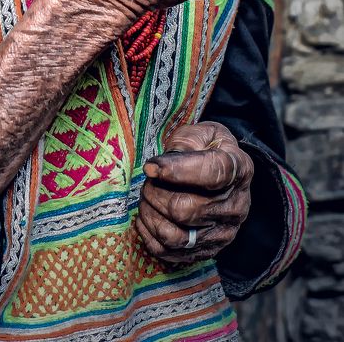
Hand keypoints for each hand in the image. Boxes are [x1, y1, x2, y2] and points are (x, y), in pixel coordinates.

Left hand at [136, 121, 253, 263]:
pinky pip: (168, 252)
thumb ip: (185, 143)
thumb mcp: (202, 133)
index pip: (213, 174)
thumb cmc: (206, 149)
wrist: (221, 174)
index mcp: (239, 169)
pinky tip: (147, 217)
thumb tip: (157, 169)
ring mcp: (224, 233)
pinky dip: (149, 235)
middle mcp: (237, 206)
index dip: (177, 171)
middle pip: (185, 210)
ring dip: (150, 215)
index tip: (151, 167)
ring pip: (174, 236)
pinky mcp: (208, 251)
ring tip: (147, 199)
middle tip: (149, 181)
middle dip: (156, 193)